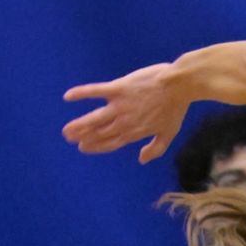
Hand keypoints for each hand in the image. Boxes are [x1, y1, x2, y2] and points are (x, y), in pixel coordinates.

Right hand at [62, 62, 190, 162]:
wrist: (178, 86)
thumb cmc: (175, 108)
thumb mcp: (169, 133)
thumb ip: (155, 149)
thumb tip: (141, 159)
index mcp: (134, 133)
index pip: (111, 143)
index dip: (96, 146)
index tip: (83, 147)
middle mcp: (123, 122)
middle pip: (99, 132)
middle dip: (83, 137)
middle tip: (69, 137)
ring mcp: (120, 106)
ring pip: (94, 118)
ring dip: (79, 125)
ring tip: (66, 129)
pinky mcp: (118, 89)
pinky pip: (96, 91)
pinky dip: (81, 94)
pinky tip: (68, 97)